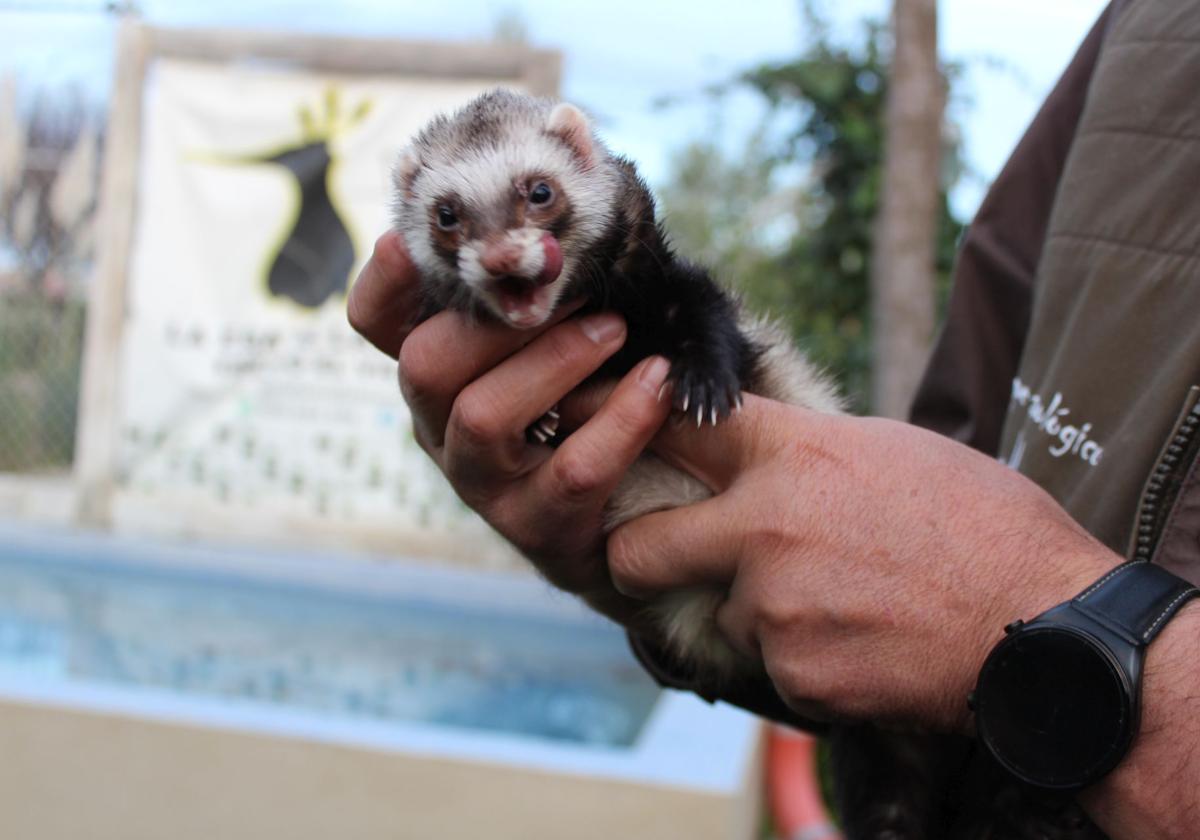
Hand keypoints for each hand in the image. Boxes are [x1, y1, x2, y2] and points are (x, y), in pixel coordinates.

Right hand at [347, 232, 673, 626]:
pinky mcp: (539, 529)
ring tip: (616, 329)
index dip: (384, 282)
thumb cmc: (592, 399)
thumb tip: (563, 202)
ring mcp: (484, 484)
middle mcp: (442, 428)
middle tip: (569, 285)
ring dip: (555, 361)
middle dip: (495, 318)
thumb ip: (543, 288)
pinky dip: (621, 419)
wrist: (637, 511)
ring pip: (483, 417)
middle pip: (423, 365)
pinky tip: (658, 382)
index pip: (376, 325)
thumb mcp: (560, 337)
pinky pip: (571, 472)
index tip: (407, 239)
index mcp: (439, 374)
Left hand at [606, 393, 1119, 731]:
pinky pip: (769, 661)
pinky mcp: (794, 676)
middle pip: (637, 548)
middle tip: (661, 557)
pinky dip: (801, 655)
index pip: (676, 429)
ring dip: (754, 611)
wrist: (1044, 627)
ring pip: (717, 612)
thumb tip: (752, 449)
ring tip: (835, 601)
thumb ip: (803, 449)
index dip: (634, 429)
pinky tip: (859, 639)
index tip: (614, 437)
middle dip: (639, 556)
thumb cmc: (982, 524)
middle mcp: (764, 530)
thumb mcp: (891, 449)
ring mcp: (775, 610)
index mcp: (793, 455)